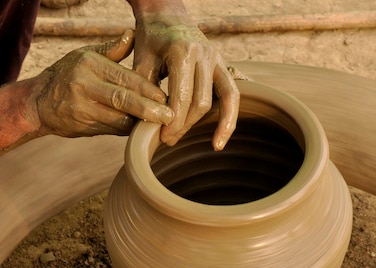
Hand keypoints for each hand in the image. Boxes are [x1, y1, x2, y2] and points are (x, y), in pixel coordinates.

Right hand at [35, 30, 173, 137]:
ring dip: (141, 123)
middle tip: (169, 116)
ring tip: (159, 124)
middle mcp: (84, 85)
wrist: (38, 103)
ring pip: (119, 118)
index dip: (148, 90)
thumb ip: (112, 50)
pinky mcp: (83, 126)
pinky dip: (128, 130)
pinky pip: (112, 129)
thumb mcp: (85, 56)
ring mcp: (82, 108)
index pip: (126, 77)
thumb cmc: (68, 75)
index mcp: (89, 64)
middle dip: (149, 109)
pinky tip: (141, 129)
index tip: (166, 98)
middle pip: (123, 99)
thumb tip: (132, 35)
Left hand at [132, 14, 239, 149]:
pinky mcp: (224, 64)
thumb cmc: (150, 39)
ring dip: (214, 125)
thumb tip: (147, 125)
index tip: (162, 138)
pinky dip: (231, 117)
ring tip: (212, 145)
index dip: (173, 122)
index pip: (181, 97)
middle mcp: (204, 54)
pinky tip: (224, 137)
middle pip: (200, 102)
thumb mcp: (141, 61)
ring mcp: (217, 58)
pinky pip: (233, 94)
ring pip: (220, 100)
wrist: (166, 14)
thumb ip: (145, 90)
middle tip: (169, 141)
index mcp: (182, 51)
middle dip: (186, 126)